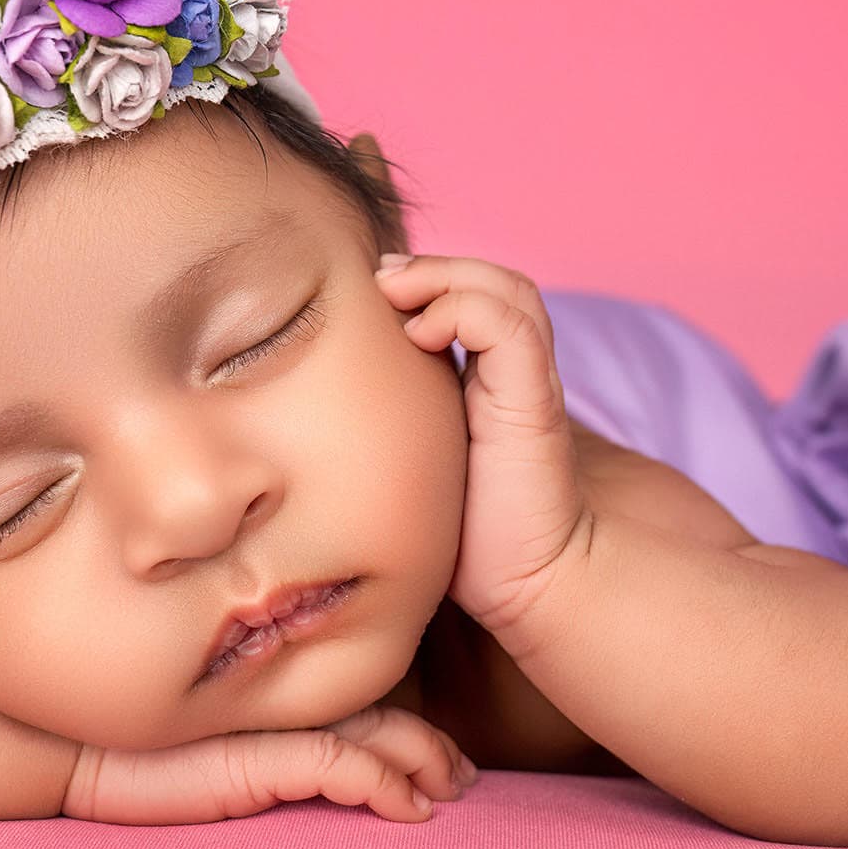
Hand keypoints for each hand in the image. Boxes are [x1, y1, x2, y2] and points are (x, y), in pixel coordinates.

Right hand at [60, 704, 479, 825]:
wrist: (60, 747)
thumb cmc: (120, 744)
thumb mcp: (197, 741)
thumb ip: (247, 738)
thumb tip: (294, 763)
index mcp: (262, 689)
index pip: (348, 693)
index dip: (400, 719)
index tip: (438, 755)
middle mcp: (272, 698)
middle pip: (373, 709)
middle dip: (427, 743)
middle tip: (463, 774)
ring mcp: (265, 724)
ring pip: (370, 735)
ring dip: (421, 764)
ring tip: (453, 789)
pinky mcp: (253, 755)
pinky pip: (337, 768)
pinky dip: (381, 786)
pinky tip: (411, 809)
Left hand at [375, 253, 590, 636]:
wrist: (533, 581)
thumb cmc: (468, 538)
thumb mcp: (412, 466)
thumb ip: (389, 429)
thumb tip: (313, 406)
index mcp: (488, 381)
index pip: (469, 299)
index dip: (426, 284)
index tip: (372, 294)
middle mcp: (515, 372)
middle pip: (491, 281)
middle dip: (433, 267)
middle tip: (379, 277)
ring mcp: (529, 381)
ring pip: (505, 289)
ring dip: (446, 275)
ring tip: (396, 290)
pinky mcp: (535, 398)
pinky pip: (508, 325)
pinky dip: (462, 310)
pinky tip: (421, 336)